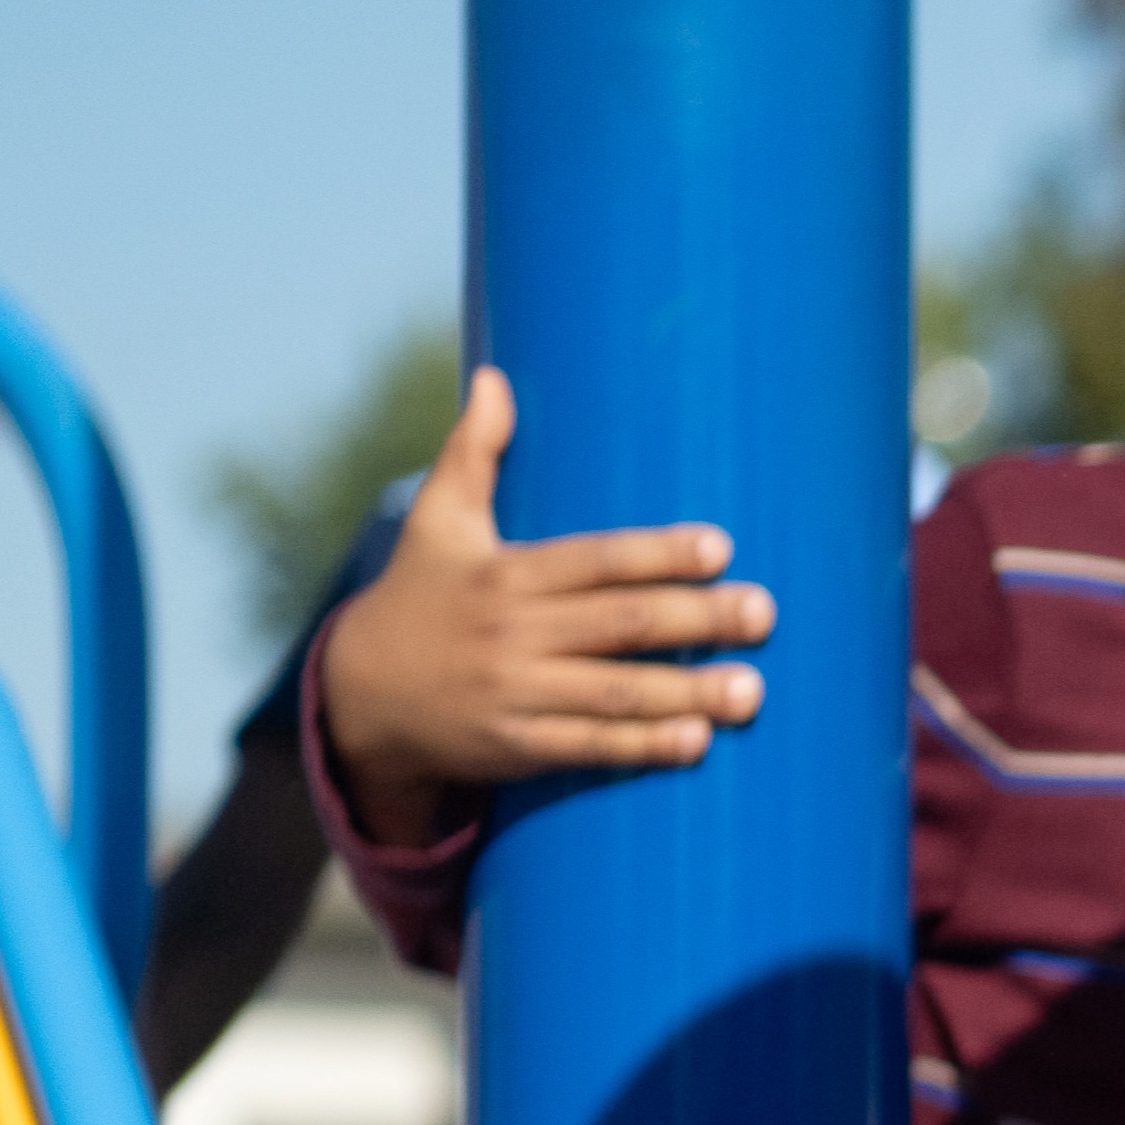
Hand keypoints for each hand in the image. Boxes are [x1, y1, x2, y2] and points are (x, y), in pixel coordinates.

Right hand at [306, 366, 775, 842]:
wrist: (361, 693)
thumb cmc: (419, 595)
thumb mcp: (435, 522)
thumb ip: (472, 453)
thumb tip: (495, 378)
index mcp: (504, 573)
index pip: (594, 559)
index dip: (657, 554)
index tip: (720, 548)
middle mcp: (512, 631)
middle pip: (618, 623)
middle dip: (697, 619)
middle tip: (764, 612)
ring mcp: (515, 692)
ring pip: (615, 692)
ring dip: (688, 692)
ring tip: (753, 690)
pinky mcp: (517, 745)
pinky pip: (590, 746)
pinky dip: (644, 746)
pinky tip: (699, 740)